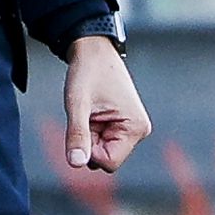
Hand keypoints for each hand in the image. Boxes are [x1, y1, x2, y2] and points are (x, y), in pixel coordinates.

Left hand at [62, 36, 148, 174]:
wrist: (93, 51)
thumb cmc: (87, 73)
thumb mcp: (78, 104)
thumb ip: (78, 135)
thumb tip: (76, 163)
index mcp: (136, 128)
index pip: (109, 163)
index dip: (90, 151)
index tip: (84, 124)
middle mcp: (139, 131)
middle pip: (106, 159)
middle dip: (90, 143)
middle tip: (87, 115)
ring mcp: (132, 128)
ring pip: (102, 151)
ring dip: (90, 137)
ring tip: (90, 112)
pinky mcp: (124, 125)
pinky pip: (103, 141)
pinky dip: (92, 131)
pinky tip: (93, 112)